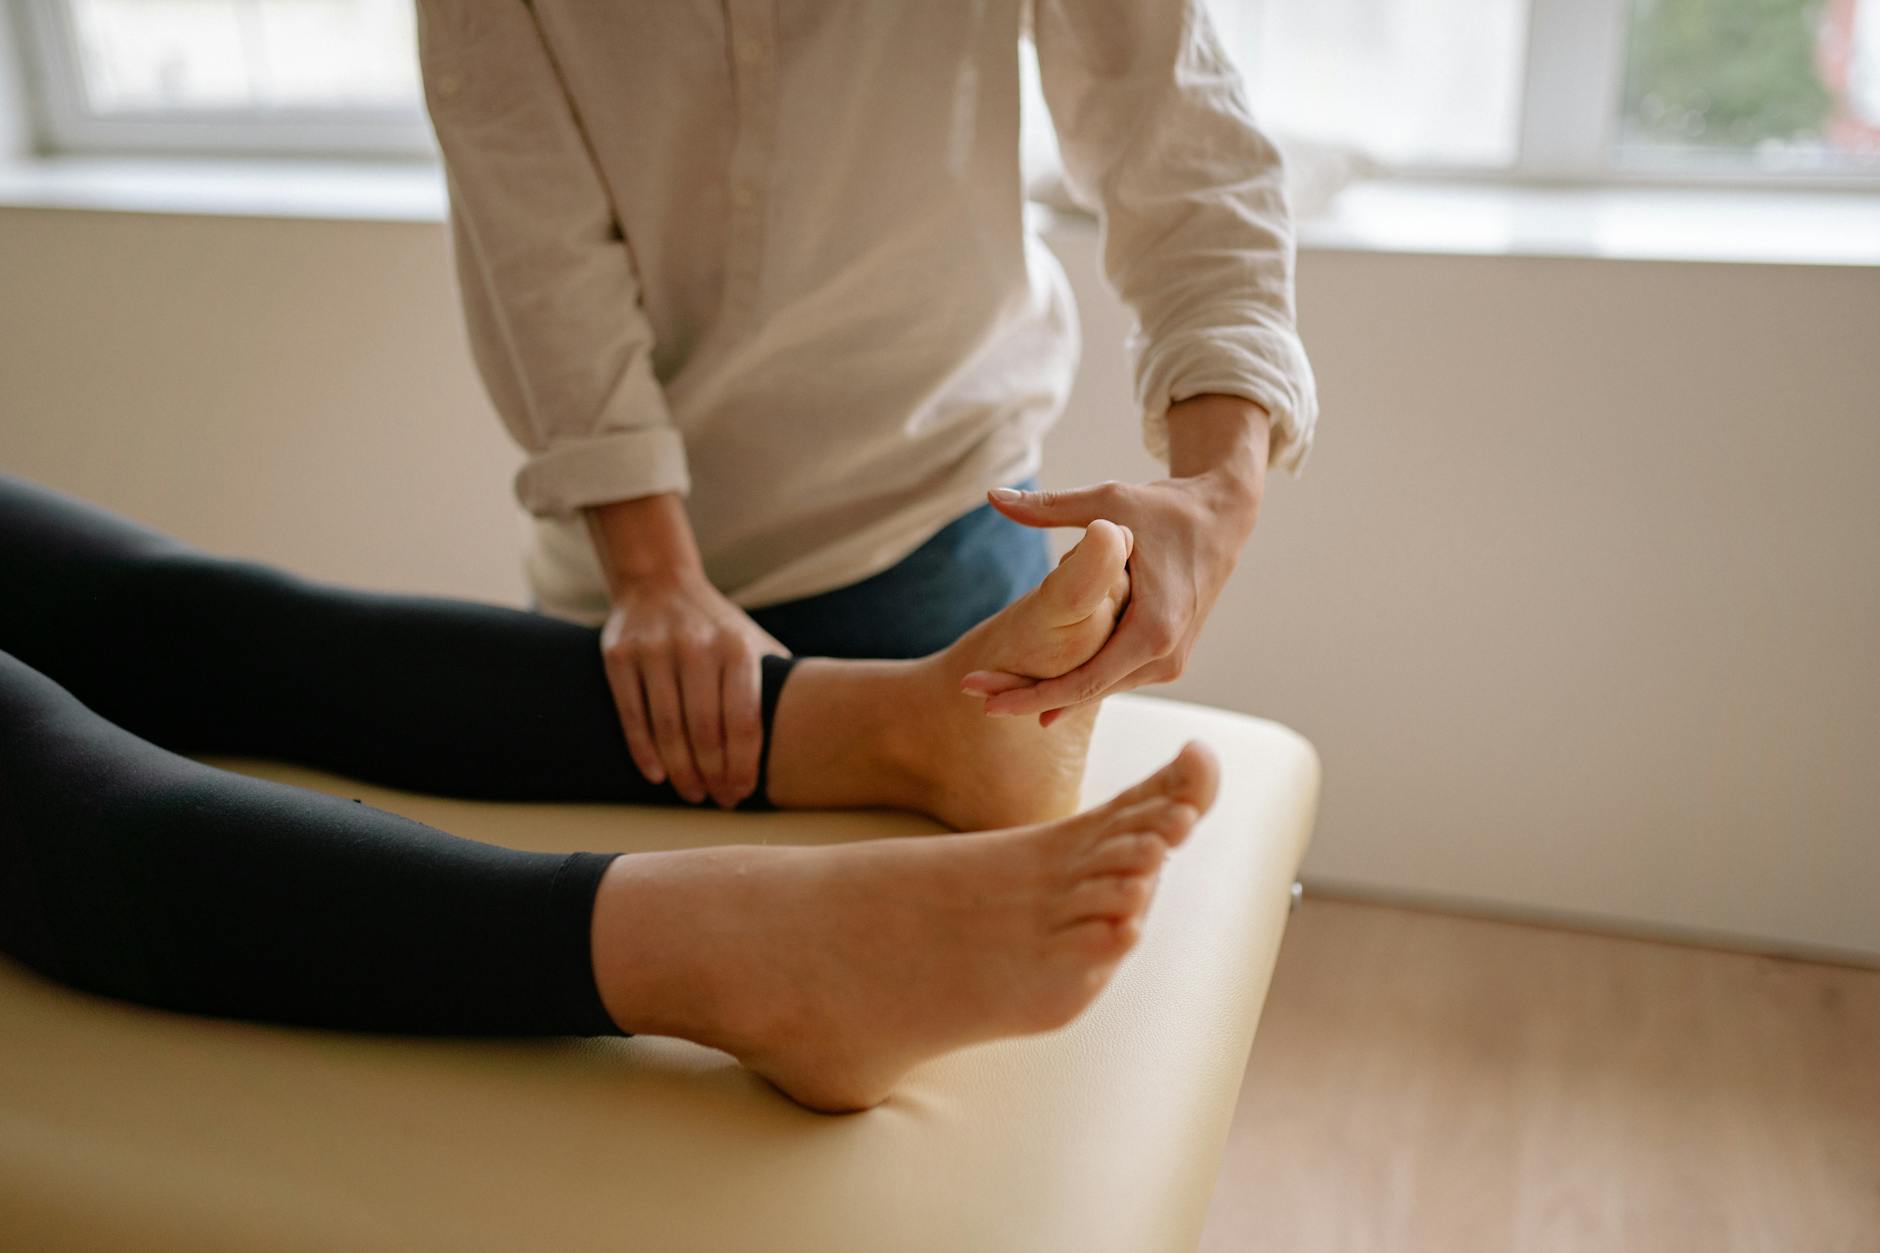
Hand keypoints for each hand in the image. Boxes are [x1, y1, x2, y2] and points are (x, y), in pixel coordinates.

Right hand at [600, 571, 789, 807]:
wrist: (657, 582)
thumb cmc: (715, 626)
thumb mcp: (753, 640)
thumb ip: (778, 678)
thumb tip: (818, 725)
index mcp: (737, 648)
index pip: (744, 720)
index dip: (744, 764)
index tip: (743, 792)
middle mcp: (697, 647)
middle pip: (706, 731)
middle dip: (714, 775)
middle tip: (718, 799)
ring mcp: (656, 650)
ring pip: (668, 728)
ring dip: (681, 771)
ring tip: (692, 793)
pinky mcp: (621, 656)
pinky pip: (633, 715)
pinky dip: (644, 752)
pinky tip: (657, 775)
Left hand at [967, 395, 1271, 722]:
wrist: (1223, 518)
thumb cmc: (1165, 508)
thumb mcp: (1106, 502)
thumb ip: (1047, 508)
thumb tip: (993, 496)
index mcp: (1154, 628)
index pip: (1084, 682)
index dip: (1031, 694)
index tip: (984, 699)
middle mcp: (1166, 656)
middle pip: (1087, 692)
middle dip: (1030, 696)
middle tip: (975, 693)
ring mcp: (1170, 661)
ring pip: (1100, 688)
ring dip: (1052, 690)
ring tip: (996, 686)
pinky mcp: (1168, 658)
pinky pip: (1115, 675)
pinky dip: (1078, 677)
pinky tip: (1037, 680)